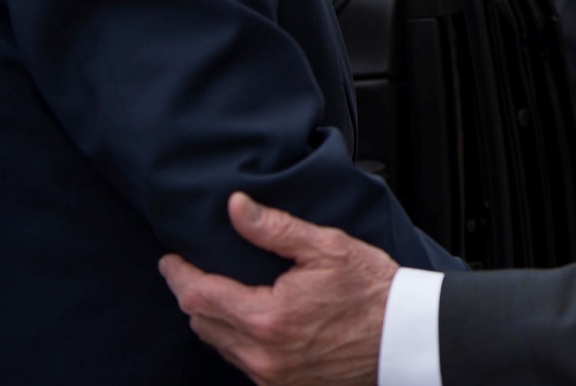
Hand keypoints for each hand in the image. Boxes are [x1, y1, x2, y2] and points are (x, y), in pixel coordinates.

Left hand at [159, 192, 396, 385]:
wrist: (404, 336)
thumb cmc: (371, 289)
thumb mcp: (325, 247)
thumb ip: (274, 228)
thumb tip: (235, 207)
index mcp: (267, 318)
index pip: (199, 296)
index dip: (178, 275)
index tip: (170, 259)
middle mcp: (262, 356)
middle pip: (202, 324)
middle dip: (192, 295)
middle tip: (191, 269)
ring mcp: (271, 377)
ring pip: (219, 346)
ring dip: (212, 318)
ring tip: (218, 290)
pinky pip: (241, 362)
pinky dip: (235, 339)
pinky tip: (248, 318)